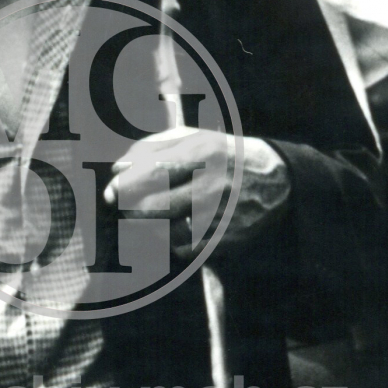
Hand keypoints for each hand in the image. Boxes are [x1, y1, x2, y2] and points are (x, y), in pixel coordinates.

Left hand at [105, 133, 290, 254]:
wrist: (275, 180)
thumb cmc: (222, 156)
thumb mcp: (193, 138)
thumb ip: (152, 147)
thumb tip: (117, 168)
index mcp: (204, 152)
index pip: (154, 172)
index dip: (126, 185)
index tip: (112, 191)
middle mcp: (214, 184)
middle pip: (156, 208)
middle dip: (131, 210)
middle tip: (126, 208)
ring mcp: (222, 215)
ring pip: (167, 232)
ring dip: (150, 227)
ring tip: (154, 216)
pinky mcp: (227, 240)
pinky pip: (185, 250)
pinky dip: (172, 242)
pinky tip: (176, 229)